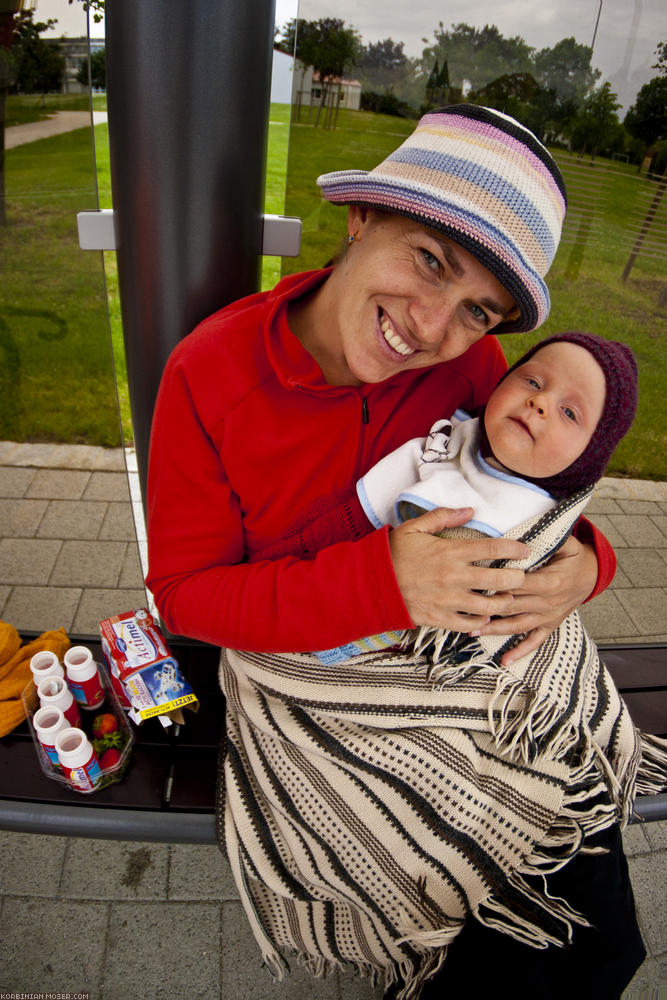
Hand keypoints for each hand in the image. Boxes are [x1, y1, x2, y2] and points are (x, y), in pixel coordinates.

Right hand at [389, 507, 529, 631]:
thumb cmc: (393, 553)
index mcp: (450, 552)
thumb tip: (469, 510)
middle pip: (499, 579)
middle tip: (523, 577)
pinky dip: (479, 622)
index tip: (526, 550)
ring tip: (508, 599)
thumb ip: (443, 516)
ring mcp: (448, 600)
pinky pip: (467, 624)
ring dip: (502, 603)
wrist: (371, 583)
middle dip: (518, 579)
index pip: (492, 547)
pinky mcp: (439, 617)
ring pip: (488, 605)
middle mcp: (454, 577)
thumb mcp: (415, 527)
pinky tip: (484, 617)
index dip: (514, 548)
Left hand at [473, 534, 598, 663]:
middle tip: (464, 607)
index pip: (519, 584)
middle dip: (489, 607)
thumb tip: (526, 534)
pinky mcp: (549, 625)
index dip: (499, 584)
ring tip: (473, 631)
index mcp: (551, 581)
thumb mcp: (566, 543)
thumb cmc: (573, 558)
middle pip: (513, 605)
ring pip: (517, 625)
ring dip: (495, 629)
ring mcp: (548, 616)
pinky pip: (534, 641)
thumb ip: (547, 537)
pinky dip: (520, 652)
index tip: (477, 583)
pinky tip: (505, 661)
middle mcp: (548, 602)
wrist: (592, 576)